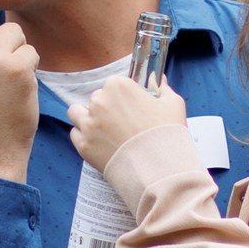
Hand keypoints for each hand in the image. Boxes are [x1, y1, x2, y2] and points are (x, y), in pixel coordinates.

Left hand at [68, 75, 189, 172]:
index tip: (131, 106)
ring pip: (77, 113)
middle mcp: (99, 101)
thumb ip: (163, 88)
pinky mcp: (83, 144)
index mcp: (118, 86)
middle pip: (97, 98)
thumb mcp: (173, 104)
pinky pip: (75, 134)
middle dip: (107, 107)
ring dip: (86, 117)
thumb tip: (158, 79)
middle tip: (121, 122)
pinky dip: (84, 137)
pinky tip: (99, 142)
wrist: (158, 168)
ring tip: (102, 129)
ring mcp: (89, 123)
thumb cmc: (167, 133)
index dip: (123, 95)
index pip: (114, 84)